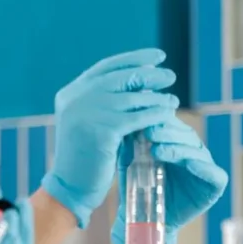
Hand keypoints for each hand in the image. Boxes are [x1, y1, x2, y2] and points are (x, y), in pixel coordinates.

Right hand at [41, 49, 179, 227]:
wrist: (70, 186)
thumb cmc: (84, 156)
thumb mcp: (90, 121)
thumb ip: (105, 101)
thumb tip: (142, 81)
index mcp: (70, 93)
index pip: (106, 67)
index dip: (133, 59)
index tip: (157, 57)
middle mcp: (75, 99)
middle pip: (120, 78)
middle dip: (148, 75)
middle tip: (170, 76)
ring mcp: (86, 113)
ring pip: (132, 98)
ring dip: (157, 98)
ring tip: (172, 100)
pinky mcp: (101, 131)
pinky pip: (137, 118)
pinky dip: (155, 115)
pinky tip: (168, 115)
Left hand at [111, 117, 228, 243]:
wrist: (146, 218)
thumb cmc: (139, 188)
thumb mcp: (132, 164)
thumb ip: (131, 146)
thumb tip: (126, 123)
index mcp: (177, 144)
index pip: (173, 127)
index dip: (160, 122)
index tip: (142, 120)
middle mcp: (193, 153)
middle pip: (186, 136)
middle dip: (168, 133)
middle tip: (149, 132)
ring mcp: (205, 168)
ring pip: (197, 152)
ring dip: (179, 149)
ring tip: (159, 151)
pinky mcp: (214, 186)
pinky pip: (215, 174)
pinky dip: (204, 168)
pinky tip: (190, 163)